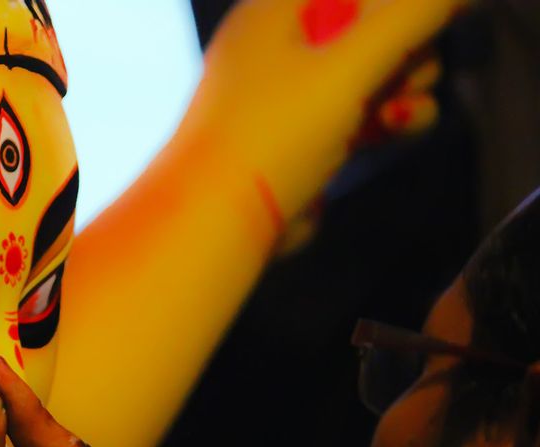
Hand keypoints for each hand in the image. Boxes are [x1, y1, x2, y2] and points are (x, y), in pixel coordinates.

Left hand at [190, 0, 467, 221]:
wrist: (213, 225)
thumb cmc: (273, 133)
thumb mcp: (348, 64)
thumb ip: (408, 15)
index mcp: (275, 11)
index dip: (398, 6)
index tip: (433, 23)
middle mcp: (276, 45)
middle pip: (369, 27)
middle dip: (406, 52)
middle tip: (406, 82)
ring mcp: (286, 95)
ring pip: (370, 74)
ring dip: (401, 91)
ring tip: (396, 119)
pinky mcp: (298, 140)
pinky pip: (355, 115)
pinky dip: (379, 122)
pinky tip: (387, 135)